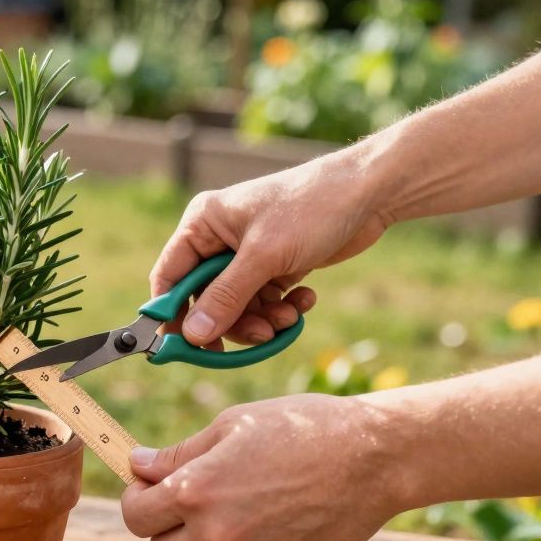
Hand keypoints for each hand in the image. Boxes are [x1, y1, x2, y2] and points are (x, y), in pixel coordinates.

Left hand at [120, 393, 404, 540]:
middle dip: (163, 529)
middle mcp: (218, 532)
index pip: (136, 515)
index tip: (149, 487)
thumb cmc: (302, 428)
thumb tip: (138, 464)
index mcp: (197, 490)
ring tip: (226, 509)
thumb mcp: (231, 425)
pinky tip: (258, 521)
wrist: (372, 457)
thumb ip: (179, 454)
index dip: (138, 499)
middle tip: (182, 503)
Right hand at [153, 152, 388, 346]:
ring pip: (239, 306)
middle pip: (206, 299)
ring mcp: (248, 255)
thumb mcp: (263, 257)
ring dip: (263, 319)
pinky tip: (305, 300)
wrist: (370, 193)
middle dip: (232, 321)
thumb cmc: (310, 209)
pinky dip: (283, 308)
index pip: (170, 276)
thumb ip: (226, 297)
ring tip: (288, 316)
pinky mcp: (275, 265)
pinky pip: (265, 301)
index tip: (181, 348)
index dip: (172, 313)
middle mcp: (219, 240)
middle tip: (259, 335)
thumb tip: (192, 335)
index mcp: (202, 225)